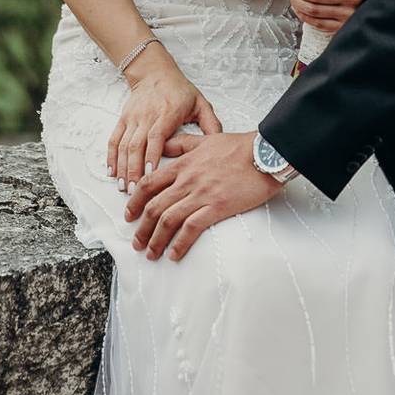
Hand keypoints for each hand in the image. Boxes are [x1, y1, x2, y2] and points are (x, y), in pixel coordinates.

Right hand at [108, 46, 221, 192]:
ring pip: (124, 145)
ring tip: (123, 187)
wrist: (155, 72)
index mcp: (168, 113)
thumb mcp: (200, 103)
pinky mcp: (123, 119)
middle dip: (134, 170)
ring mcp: (133, 118)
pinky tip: (112, 172)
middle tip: (134, 192)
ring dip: (122, 168)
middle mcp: (148, 116)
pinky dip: (111, 156)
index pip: (156, 136)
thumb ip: (211, 124)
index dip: (151, 156)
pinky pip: (115, 139)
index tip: (150, 176)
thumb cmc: (180, 90)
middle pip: (137, 146)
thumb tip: (220, 145)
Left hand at [123, 132, 281, 260]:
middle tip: (137, 243)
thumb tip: (163, 145)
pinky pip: (192, 228)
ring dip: (156, 240)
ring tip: (151, 253)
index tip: (129, 215)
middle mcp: (187, 181)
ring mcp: (201, 194)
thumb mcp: (205, 139)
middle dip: (141, 229)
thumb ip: (182, 144)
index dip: (134, 202)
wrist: (265, 153)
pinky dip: (180, 244)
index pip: (148, 185)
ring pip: (168, 220)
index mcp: (183, 165)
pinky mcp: (217, 207)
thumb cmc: (240, 147)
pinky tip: (174, 254)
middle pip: (154, 207)